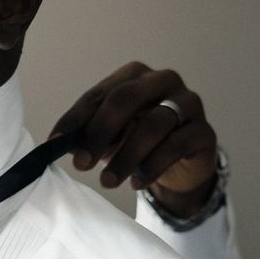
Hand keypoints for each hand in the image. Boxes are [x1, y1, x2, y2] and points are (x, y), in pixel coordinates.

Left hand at [51, 62, 217, 217]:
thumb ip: (89, 133)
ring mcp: (188, 103)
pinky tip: (136, 183)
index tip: (55, 142)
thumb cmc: (137, 140)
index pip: (99, 94)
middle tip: (81, 164)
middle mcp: (162, 81)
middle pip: (126, 99)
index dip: (75, 119)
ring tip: (107, 181)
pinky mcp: (204, 131)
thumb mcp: (109, 136)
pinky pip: (176, 145)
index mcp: (133, 75)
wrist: (181, 164)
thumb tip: (61, 143)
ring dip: (125, 155)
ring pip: (153, 124)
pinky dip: (152, 166)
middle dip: (99, 132)